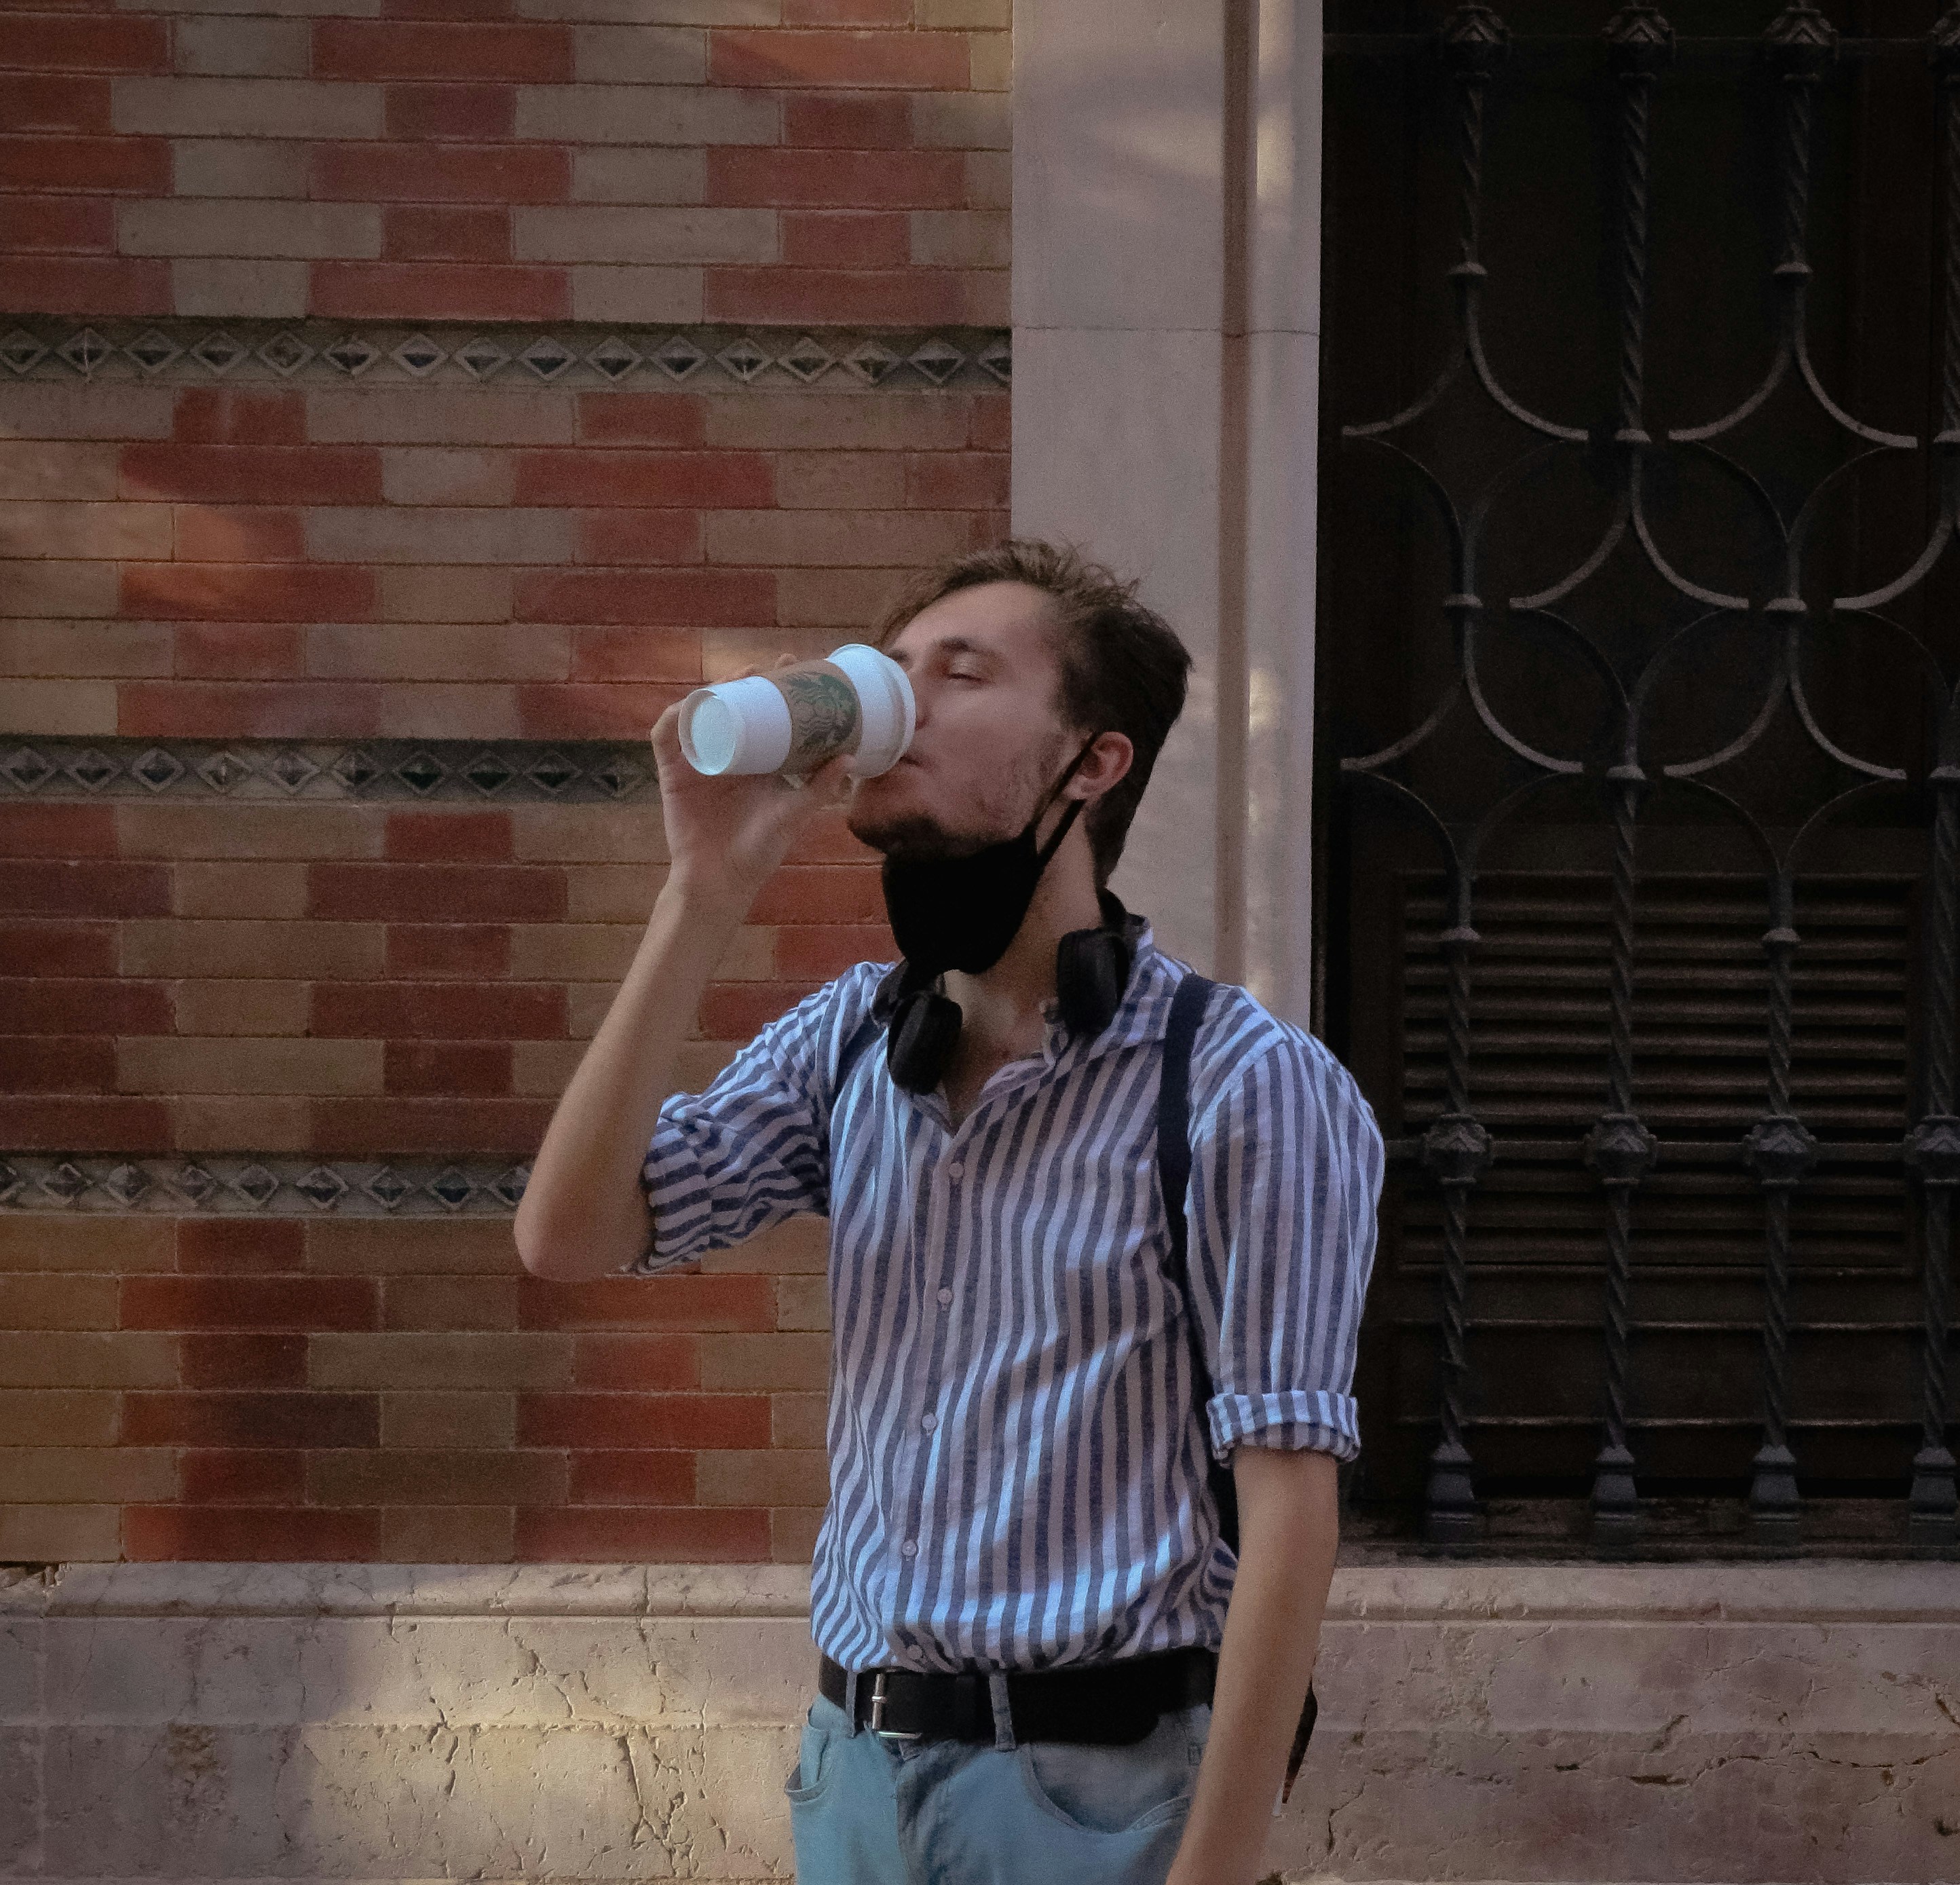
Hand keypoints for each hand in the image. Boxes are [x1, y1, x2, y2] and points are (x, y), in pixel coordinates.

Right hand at [649, 659, 853, 919]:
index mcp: (757, 760)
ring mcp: (699, 760)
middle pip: (733, 704)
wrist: (720, 880)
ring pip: (701, 713)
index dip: (777, 687)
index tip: (794, 666)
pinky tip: (690, 705)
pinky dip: (674, 718)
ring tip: (735, 680)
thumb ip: (819, 789)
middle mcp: (728, 753)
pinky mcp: (673, 772)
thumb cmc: (759, 850)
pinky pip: (666, 737)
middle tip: (768, 667)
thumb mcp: (793, 814)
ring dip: (713, 691)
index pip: (766, 713)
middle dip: (748, 680)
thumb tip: (851, 757)